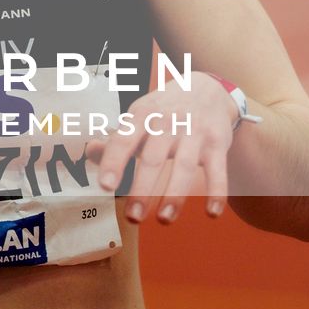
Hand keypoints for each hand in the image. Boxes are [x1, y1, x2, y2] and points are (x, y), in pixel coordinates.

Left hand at [92, 72, 242, 222]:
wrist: (207, 88)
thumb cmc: (164, 110)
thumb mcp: (139, 115)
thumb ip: (116, 138)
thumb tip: (90, 152)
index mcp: (143, 115)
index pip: (124, 139)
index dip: (114, 162)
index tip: (106, 186)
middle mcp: (168, 122)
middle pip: (154, 158)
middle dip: (143, 189)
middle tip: (133, 217)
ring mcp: (195, 132)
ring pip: (184, 166)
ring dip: (175, 195)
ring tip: (164, 219)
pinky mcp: (217, 143)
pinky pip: (218, 170)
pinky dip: (217, 192)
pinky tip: (212, 213)